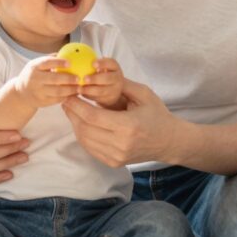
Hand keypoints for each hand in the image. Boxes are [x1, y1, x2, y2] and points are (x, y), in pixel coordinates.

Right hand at [16, 56, 80, 107]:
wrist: (21, 93)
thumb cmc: (34, 75)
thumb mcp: (37, 65)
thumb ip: (51, 59)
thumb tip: (69, 51)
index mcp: (34, 67)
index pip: (46, 63)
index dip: (58, 62)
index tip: (70, 62)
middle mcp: (35, 79)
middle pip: (54, 79)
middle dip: (68, 78)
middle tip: (79, 78)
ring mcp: (38, 92)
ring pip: (57, 91)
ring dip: (70, 90)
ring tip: (80, 87)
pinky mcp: (42, 102)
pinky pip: (57, 100)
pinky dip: (67, 96)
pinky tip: (74, 93)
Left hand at [61, 79, 179, 166]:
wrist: (169, 141)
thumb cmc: (157, 115)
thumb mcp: (144, 94)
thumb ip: (121, 84)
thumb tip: (98, 74)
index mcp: (128, 126)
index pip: (92, 117)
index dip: (76, 106)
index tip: (69, 95)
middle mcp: (120, 144)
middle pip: (85, 129)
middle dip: (72, 114)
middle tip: (67, 100)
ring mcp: (116, 156)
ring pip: (85, 140)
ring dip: (75, 124)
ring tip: (72, 110)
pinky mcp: (113, 162)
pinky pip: (90, 149)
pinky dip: (82, 135)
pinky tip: (81, 123)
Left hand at [79, 57, 124, 107]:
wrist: (112, 90)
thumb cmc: (102, 75)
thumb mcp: (102, 68)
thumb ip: (93, 64)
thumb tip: (75, 55)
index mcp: (115, 68)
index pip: (111, 63)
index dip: (103, 63)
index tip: (93, 63)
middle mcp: (117, 78)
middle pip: (108, 78)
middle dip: (96, 78)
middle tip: (84, 78)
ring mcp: (114, 90)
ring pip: (102, 90)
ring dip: (90, 90)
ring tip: (79, 88)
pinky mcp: (109, 99)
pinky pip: (98, 98)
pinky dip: (89, 96)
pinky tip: (81, 93)